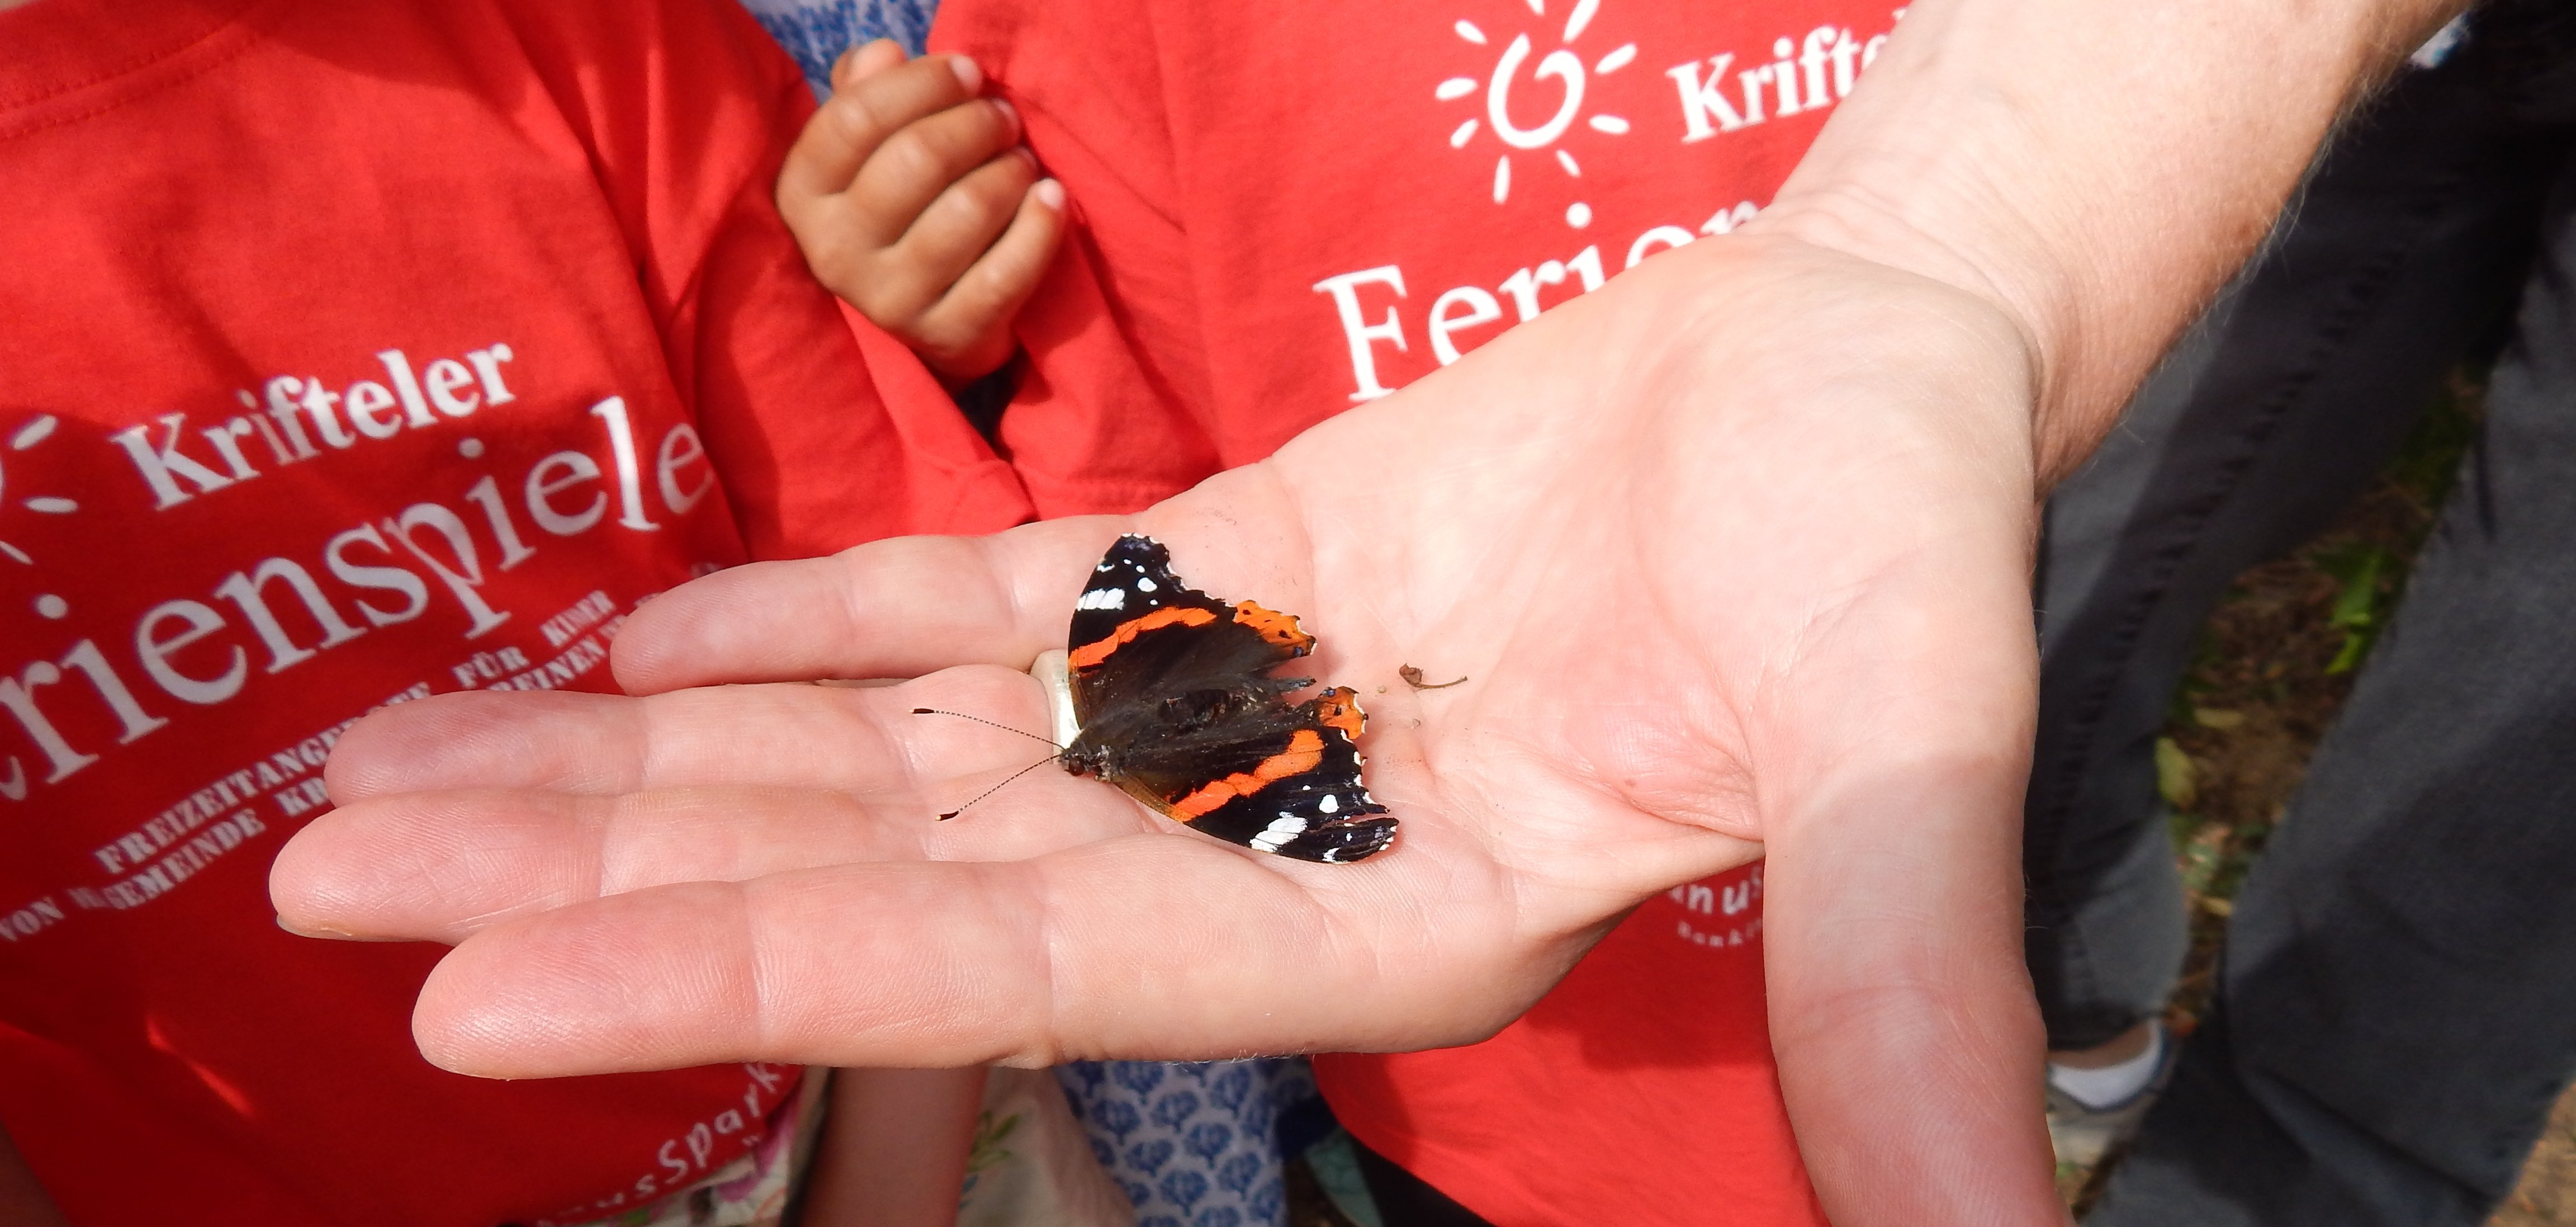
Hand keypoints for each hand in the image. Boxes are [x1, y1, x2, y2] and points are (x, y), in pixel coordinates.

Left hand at [274, 232, 2061, 1224]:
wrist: (1871, 353)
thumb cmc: (1896, 542)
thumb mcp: (1899, 756)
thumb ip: (1888, 996)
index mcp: (1373, 923)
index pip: (1011, 970)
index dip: (755, 973)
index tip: (486, 987)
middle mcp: (1259, 849)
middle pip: (890, 870)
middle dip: (616, 872)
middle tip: (330, 866)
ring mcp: (1222, 716)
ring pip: (891, 747)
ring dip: (659, 752)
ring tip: (412, 758)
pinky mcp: (1220, 581)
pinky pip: (981, 614)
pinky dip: (815, 621)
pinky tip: (649, 632)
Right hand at [778, 40, 1065, 382]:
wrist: (927, 316)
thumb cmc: (900, 210)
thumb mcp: (868, 153)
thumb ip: (866, 93)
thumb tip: (883, 54)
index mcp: (803, 194)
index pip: (855, 117)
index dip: (922, 83)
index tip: (968, 73)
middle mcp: (834, 251)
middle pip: (916, 158)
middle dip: (976, 124)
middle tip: (1004, 119)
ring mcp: (889, 301)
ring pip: (966, 210)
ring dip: (1010, 171)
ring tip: (1021, 162)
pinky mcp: (947, 334)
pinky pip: (1007, 274)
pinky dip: (1040, 226)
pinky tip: (1051, 198)